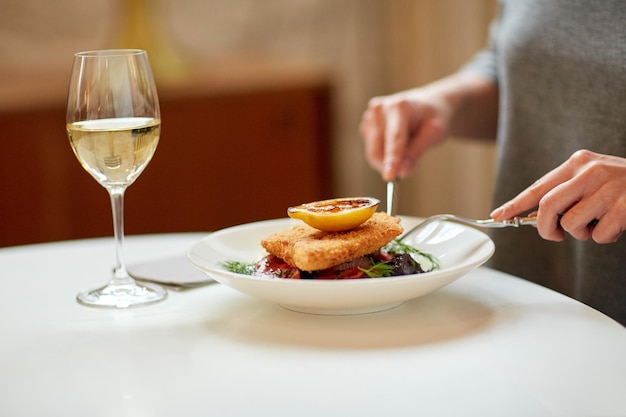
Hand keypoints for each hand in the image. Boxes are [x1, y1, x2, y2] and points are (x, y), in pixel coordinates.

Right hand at [359, 73, 498, 181]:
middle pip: (377, 149)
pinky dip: (383, 155)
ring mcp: (370, 117)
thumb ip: (417, 152)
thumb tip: (401, 172)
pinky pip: (371, 150)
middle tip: (407, 170)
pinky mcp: (366, 125)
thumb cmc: (433, 117)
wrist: (428, 105)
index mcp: (399, 107)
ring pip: (372, 152)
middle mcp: (380, 109)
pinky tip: (396, 144)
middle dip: (390, 165)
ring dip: (387, 161)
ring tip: (406, 148)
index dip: (392, 159)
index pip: (394, 138)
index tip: (389, 177)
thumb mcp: (434, 133)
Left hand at [491, 150, 625, 242]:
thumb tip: (532, 216)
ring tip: (596, 224)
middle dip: (544, 228)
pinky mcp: (625, 207)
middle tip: (554, 235)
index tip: (497, 216)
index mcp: (578, 163)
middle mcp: (591, 171)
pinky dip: (604, 238)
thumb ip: (565, 192)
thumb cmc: (621, 186)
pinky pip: (599, 235)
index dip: (515, 204)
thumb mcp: (591, 179)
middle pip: (547, 207)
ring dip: (580, 234)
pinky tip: (616, 226)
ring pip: (572, 224)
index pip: (538, 187)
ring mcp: (609, 188)